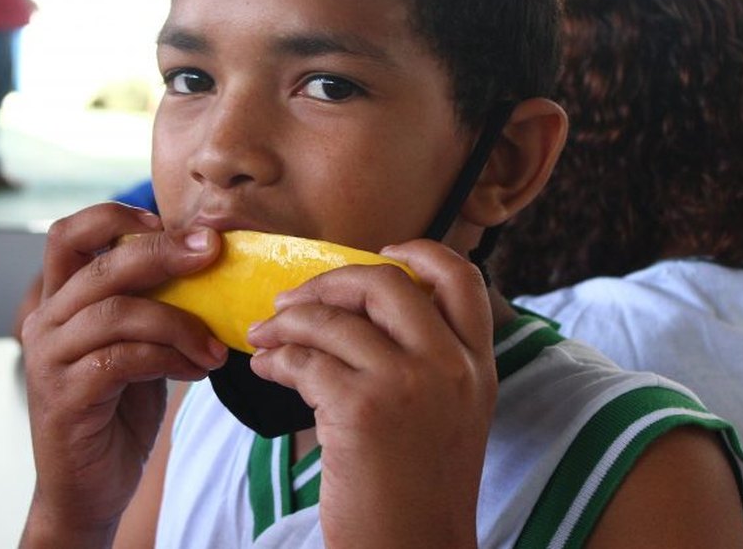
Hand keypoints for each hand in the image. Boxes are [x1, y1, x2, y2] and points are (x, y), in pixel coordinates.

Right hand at [19, 203, 227, 547]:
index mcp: (60, 299)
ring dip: (180, 322)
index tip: (165, 221)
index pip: (68, 233)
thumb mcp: (137, 342)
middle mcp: (45, 321)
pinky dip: (169, 358)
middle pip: (101, 264)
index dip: (114, 215)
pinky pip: (122, 359)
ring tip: (215, 346)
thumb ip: (152, 301)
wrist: (90, 484)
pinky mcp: (65, 396)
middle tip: (213, 252)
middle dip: (163, 251)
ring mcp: (49, 358)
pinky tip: (197, 370)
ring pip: (116, 311)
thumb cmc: (119, 408)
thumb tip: (208, 251)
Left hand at [248, 239, 496, 548]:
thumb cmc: (418, 489)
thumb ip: (429, 360)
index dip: (421, 252)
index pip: (461, 278)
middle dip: (330, 283)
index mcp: (478, 365)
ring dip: (287, 322)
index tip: (383, 253)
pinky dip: (276, 359)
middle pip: (386, 283)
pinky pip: (305, 359)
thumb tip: (362, 309)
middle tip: (294, 301)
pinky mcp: (361, 410)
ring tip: (264, 337)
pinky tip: (267, 368)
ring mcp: (408, 385)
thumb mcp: (450, 414)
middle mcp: (451, 367)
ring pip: (334, 319)